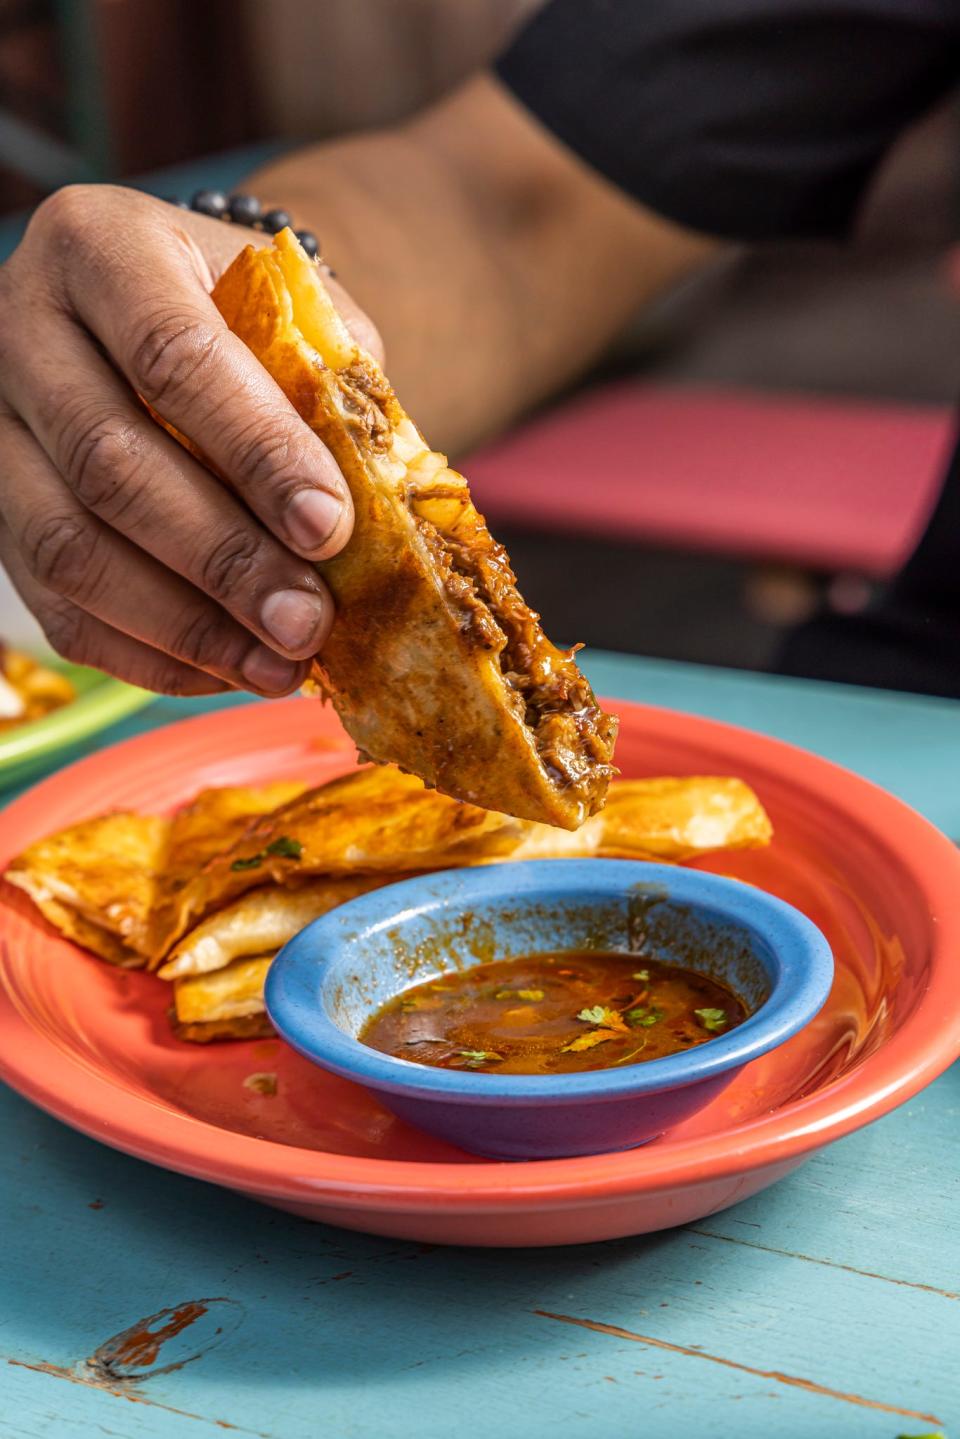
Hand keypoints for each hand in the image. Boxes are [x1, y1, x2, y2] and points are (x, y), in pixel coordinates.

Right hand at [0, 184, 379, 696]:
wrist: (175, 318)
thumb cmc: (254, 321)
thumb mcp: (303, 317)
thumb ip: (332, 393)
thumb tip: (373, 517)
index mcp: (102, 247)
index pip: (171, 354)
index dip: (254, 451)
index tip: (328, 528)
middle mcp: (22, 328)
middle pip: (108, 462)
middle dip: (222, 558)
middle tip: (308, 622)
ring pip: (67, 547)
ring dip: (183, 625)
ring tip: (278, 666)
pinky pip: (55, 604)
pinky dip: (146, 654)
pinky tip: (226, 672)